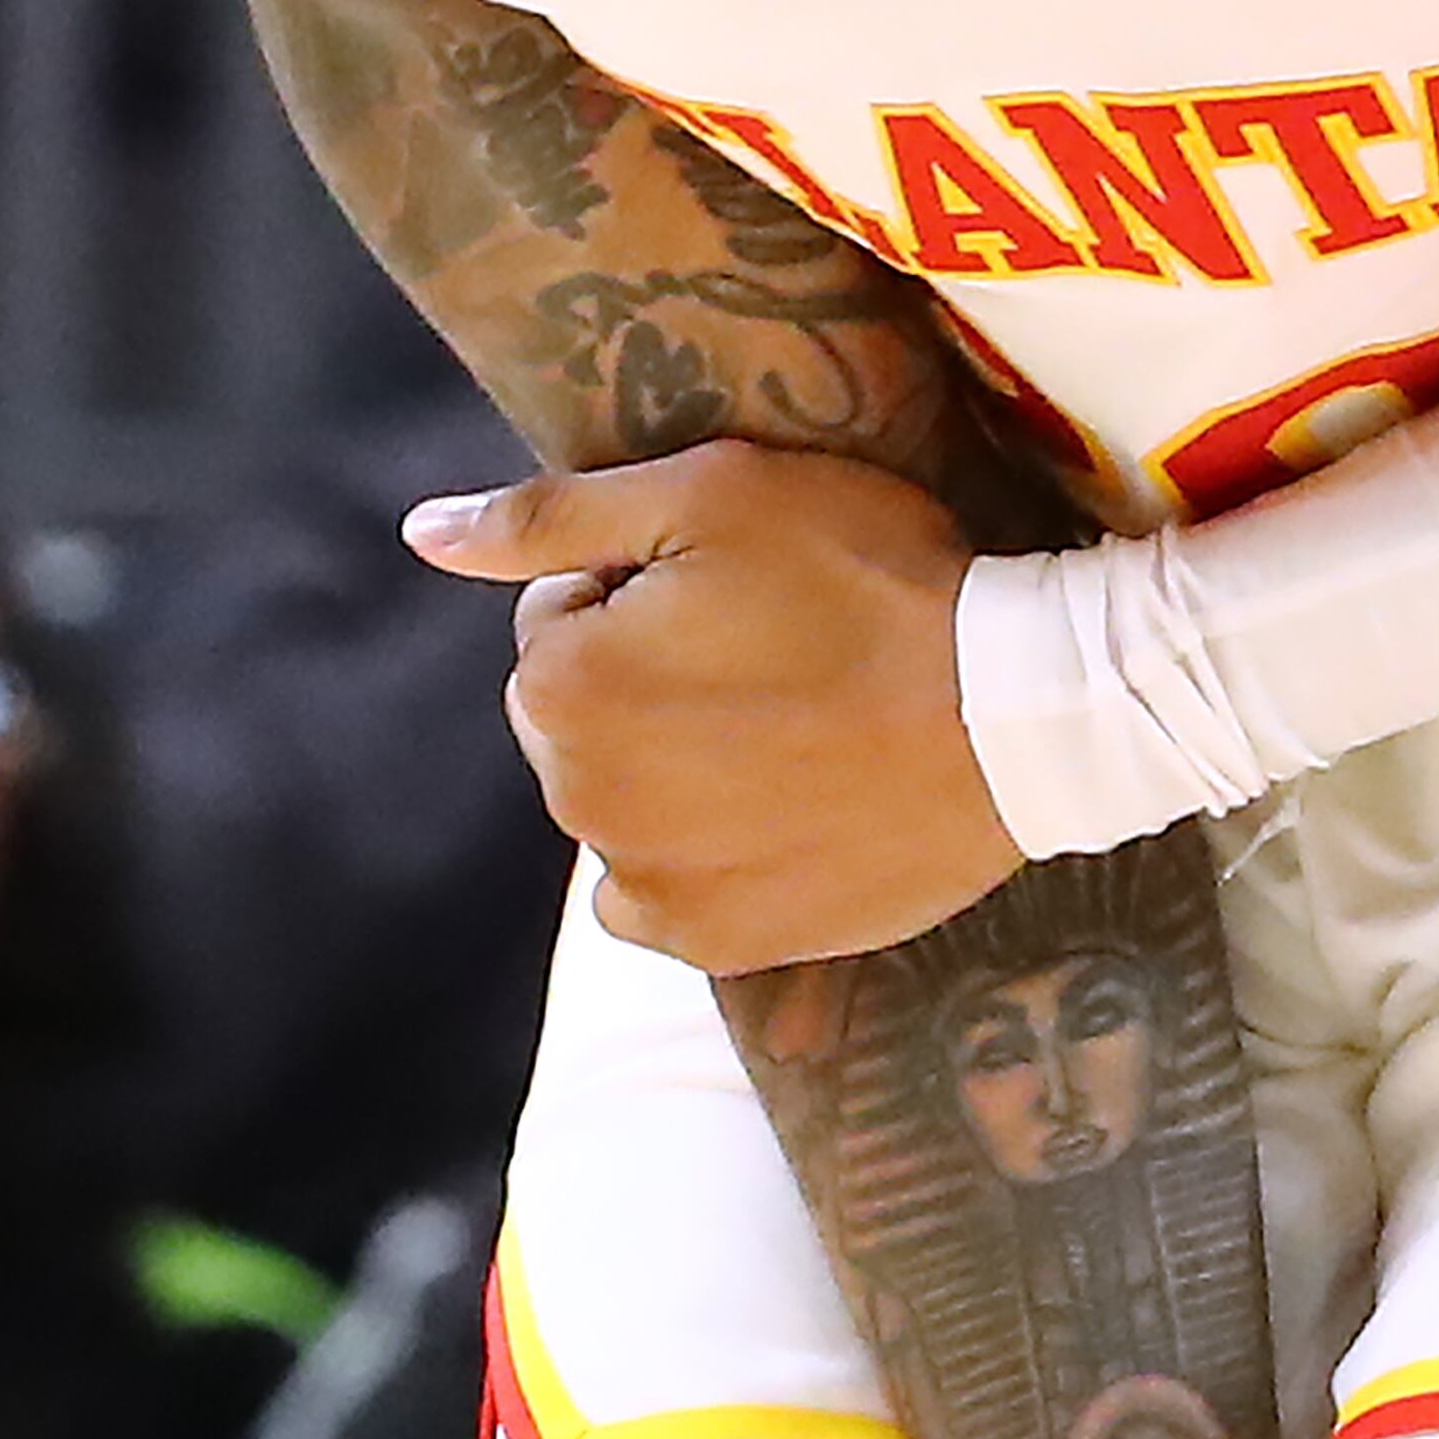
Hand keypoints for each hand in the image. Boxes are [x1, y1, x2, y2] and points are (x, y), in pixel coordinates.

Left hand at [407, 442, 1021, 966]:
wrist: (1017, 718)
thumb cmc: (868, 580)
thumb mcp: (712, 494)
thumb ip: (549, 515)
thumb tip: (420, 531)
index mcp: (559, 685)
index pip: (560, 611)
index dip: (645, 585)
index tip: (741, 588)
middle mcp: (576, 801)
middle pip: (583, 711)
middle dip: (647, 677)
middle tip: (776, 652)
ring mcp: (647, 883)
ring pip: (625, 795)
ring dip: (676, 762)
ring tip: (794, 725)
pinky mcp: (717, 944)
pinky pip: (664, 888)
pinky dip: (703, 852)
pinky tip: (782, 805)